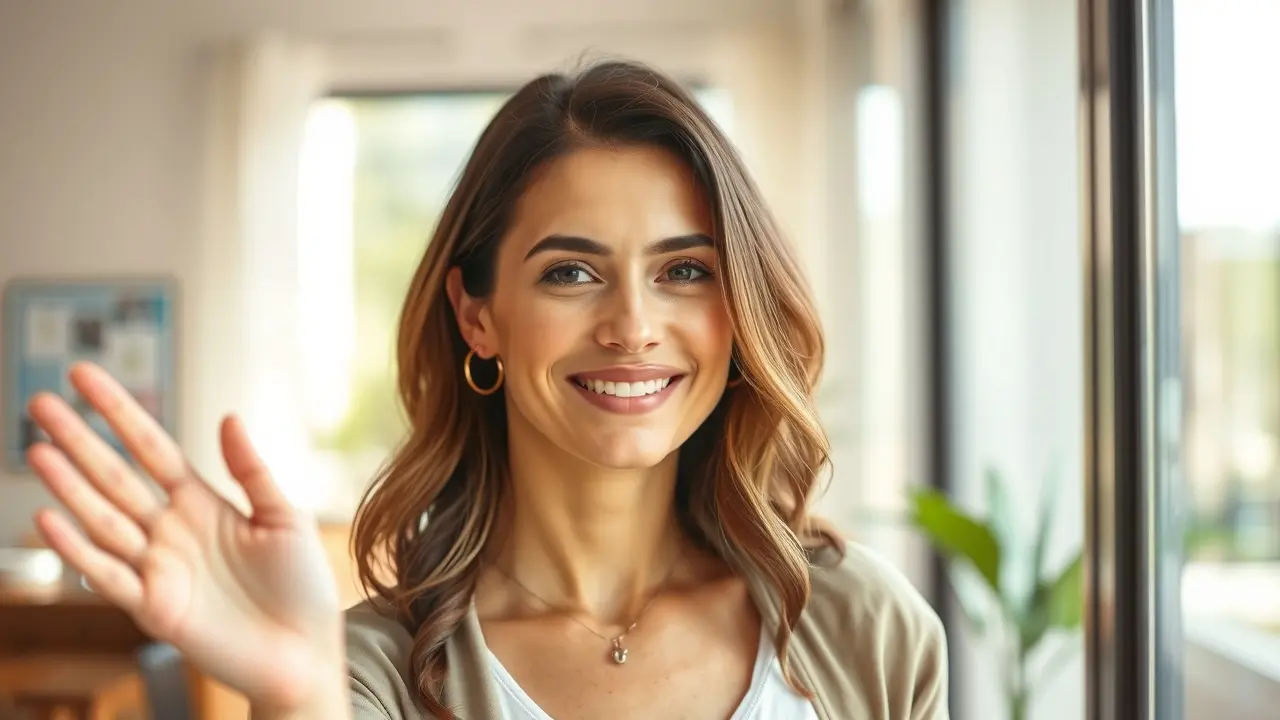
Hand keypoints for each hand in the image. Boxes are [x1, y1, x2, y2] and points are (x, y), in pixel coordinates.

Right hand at [26, 363, 343, 710]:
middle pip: (115, 477)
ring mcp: (157, 568)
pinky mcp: (154, 608)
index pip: (150, 447)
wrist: (306, 653)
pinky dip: (78, 549)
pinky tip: (50, 519)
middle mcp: (170, 531)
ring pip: (103, 520)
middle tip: (40, 402)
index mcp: (200, 502)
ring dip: (69, 487)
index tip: (85, 375)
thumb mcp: (284, 517)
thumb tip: (229, 417)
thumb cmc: (301, 586)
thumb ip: (252, 471)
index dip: (119, 413)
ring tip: (39, 450)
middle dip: (79, 440)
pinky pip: (109, 575)